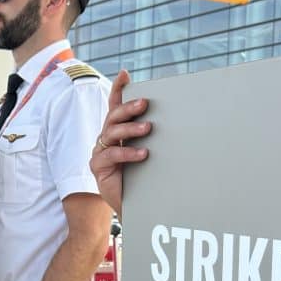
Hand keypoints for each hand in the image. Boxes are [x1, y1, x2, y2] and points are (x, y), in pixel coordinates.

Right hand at [88, 69, 151, 217]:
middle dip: (128, 107)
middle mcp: (108, 139)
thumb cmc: (145, 177)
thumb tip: (182, 120)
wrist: (137, 206)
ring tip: (148, 128)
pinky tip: (143, 154)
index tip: (125, 74)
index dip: (118, 89)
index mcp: (119, 132)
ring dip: (130, 128)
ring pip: (111, 132)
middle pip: (113, 116)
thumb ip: (155, 139)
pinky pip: (110, 155)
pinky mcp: (98, 167)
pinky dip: (127, 152)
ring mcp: (101, 151)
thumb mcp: (150, 153)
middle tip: (145, 103)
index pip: (115, 106)